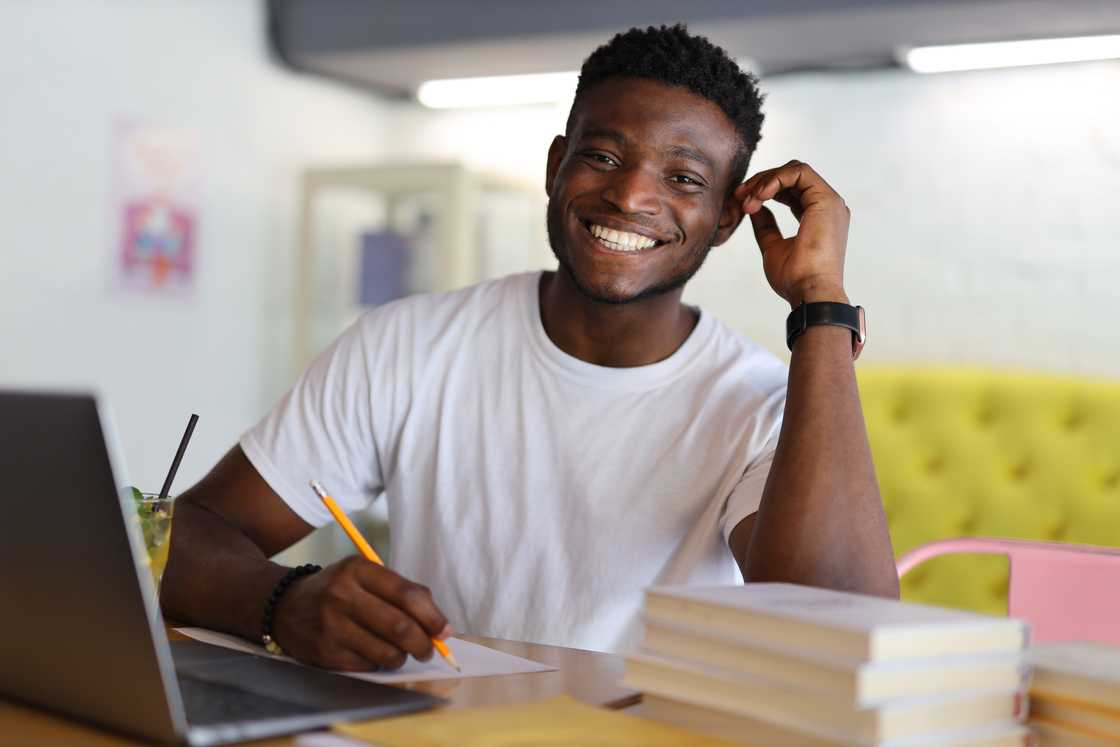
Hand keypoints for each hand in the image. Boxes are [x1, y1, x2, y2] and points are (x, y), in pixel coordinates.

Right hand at [271, 556, 451, 670]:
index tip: (444, 631)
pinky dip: (378, 664)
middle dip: (423, 644)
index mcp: (358, 569)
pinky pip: (367, 666)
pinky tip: (371, 653)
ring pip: (386, 652)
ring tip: (400, 651)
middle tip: (429, 650)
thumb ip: (403, 592)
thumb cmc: (339, 590)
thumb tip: (441, 625)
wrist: (285, 606)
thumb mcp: (365, 576)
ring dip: (402, 657)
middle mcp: (342, 595)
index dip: (433, 616)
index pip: (407, 594)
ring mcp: (331, 626)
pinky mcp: (324, 653)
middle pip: (399, 627)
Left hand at [734, 160, 850, 307]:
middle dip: (760, 182)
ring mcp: (829, 201)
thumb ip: (766, 226)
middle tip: (739, 196)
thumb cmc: (794, 278)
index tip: (741, 203)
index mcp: (818, 217)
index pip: (790, 191)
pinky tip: (759, 196)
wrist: (808, 292)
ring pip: (793, 170)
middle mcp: (827, 206)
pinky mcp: (826, 199)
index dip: (763, 191)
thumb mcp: (772, 247)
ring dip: (764, 182)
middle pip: (791, 177)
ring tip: (748, 202)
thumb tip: (754, 209)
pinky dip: (774, 180)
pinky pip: (798, 172)